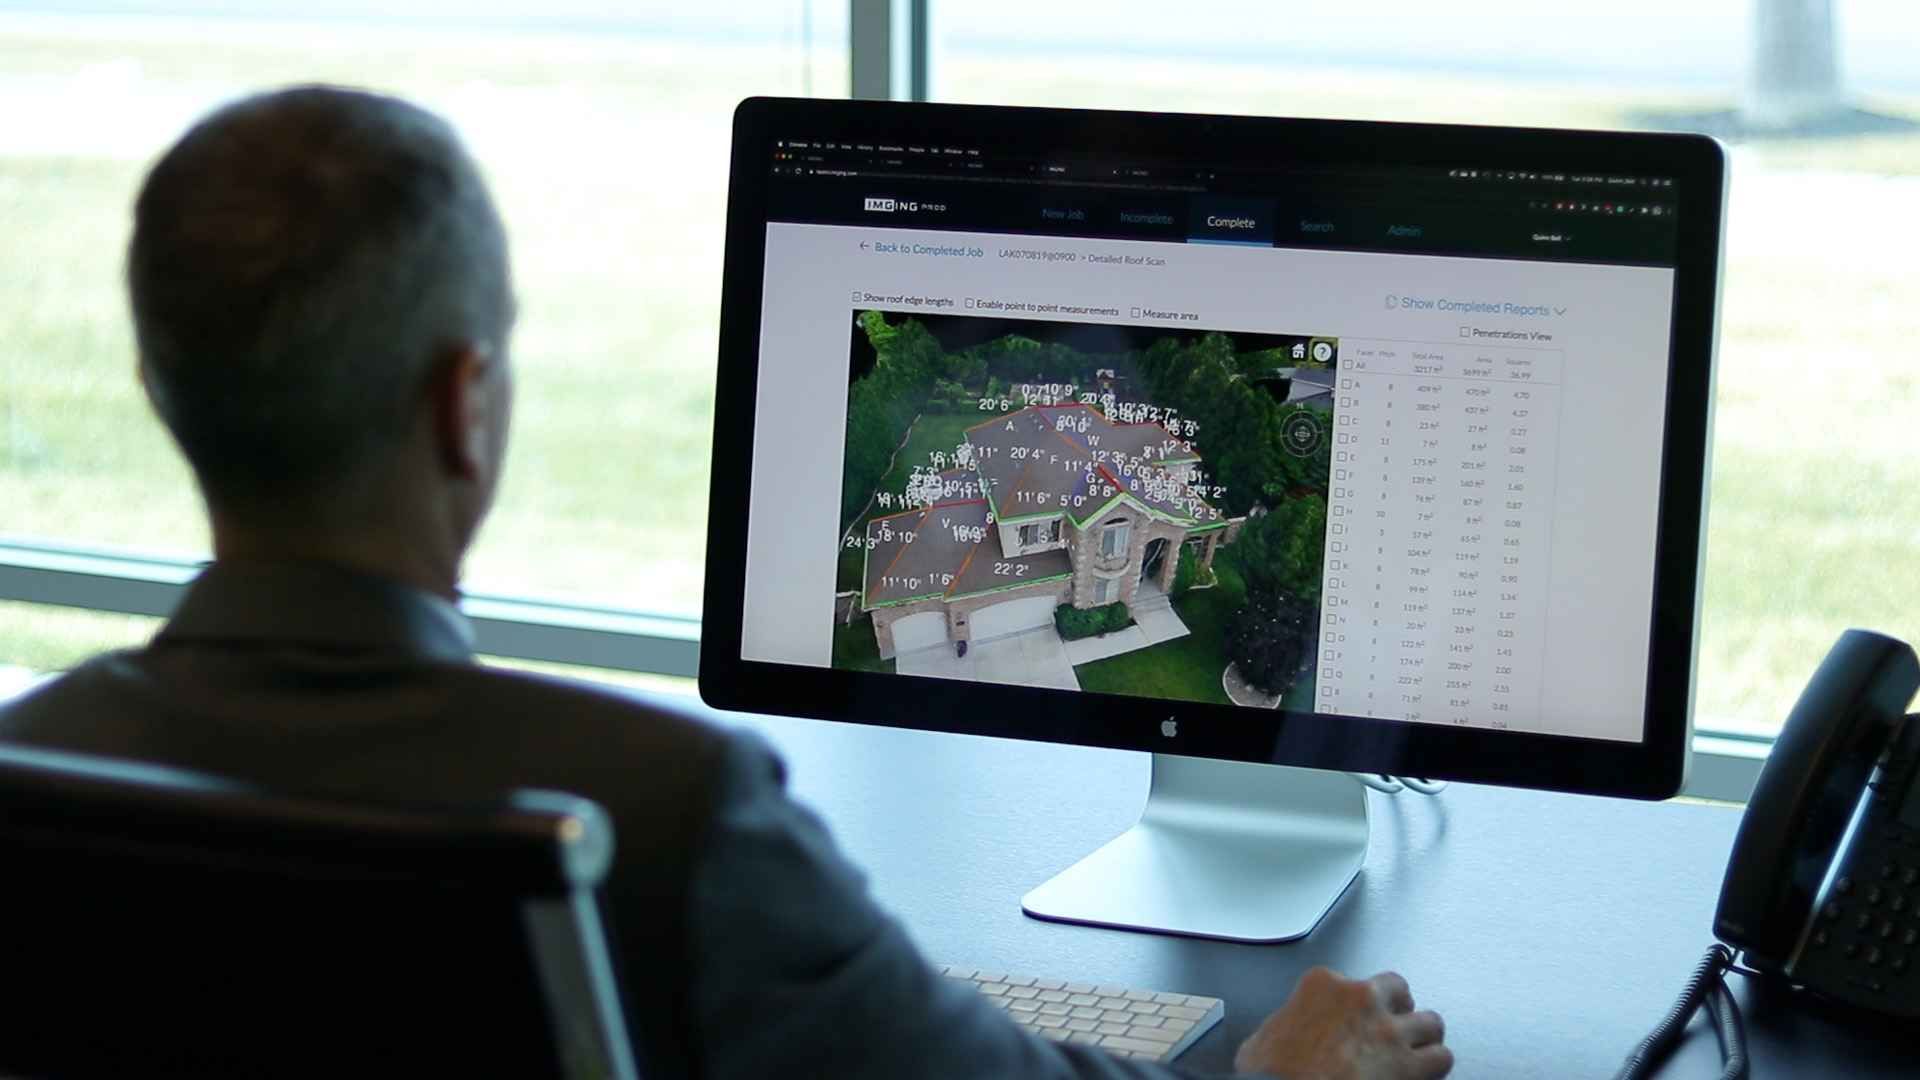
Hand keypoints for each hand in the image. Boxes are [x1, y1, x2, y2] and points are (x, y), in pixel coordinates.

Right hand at [1233, 967, 1451, 1079]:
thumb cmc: (1271, 1075)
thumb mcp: (1262, 1039)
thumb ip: (1284, 1026)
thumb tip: (1284, 1039)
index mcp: (1322, 986)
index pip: (1351, 982)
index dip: (1356, 1004)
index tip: (1354, 1019)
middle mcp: (1361, 999)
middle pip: (1398, 990)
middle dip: (1399, 1008)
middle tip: (1395, 1025)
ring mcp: (1388, 1031)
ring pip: (1430, 1022)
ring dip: (1424, 1038)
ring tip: (1419, 1052)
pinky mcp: (1409, 1065)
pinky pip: (1442, 1057)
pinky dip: (1436, 1067)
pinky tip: (1426, 1075)